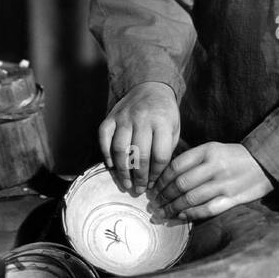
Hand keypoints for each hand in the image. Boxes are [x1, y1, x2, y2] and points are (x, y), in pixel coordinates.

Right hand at [98, 81, 179, 195]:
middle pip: (139, 155)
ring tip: (126, 184)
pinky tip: (112, 167)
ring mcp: (124, 117)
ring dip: (122, 171)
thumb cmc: (164, 114)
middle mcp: (142, 119)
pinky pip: (104, 138)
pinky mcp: (111, 116)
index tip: (153, 183)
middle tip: (139, 191)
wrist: (151, 87)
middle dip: (139, 177)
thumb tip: (156, 177)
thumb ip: (166, 149)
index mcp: (162, 122)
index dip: (156, 174)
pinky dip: (106, 154)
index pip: (159, 155)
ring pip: (120, 149)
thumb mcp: (174, 128)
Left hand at [153, 142, 273, 221]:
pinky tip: (180, 216)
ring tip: (162, 213)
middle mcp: (215, 167)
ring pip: (191, 198)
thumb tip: (166, 175)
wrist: (265, 162)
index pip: (176, 166)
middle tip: (154, 203)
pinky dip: (191, 214)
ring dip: (173, 208)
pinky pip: (207, 209)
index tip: (153, 187)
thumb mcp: (213, 149)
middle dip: (164, 196)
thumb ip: (192, 159)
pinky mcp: (233, 198)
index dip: (161, 179)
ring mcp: (224, 184)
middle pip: (181, 184)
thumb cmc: (234, 156)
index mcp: (208, 151)